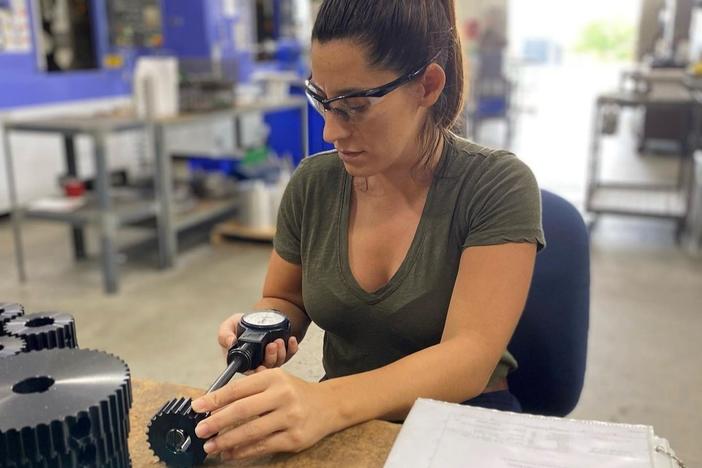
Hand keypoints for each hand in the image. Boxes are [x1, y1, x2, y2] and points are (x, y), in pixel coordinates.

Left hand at [191, 368, 339, 459]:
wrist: (328, 405)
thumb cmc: (295, 392)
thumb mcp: (275, 380)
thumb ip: (249, 388)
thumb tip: (214, 402)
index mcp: (274, 378)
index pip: (238, 388)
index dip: (215, 398)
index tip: (198, 407)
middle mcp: (282, 395)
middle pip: (242, 410)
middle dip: (216, 422)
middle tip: (200, 430)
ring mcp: (289, 418)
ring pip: (250, 432)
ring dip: (226, 441)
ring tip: (211, 446)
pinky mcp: (294, 438)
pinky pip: (262, 446)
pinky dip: (242, 451)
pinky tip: (230, 453)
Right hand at [218, 313, 299, 367]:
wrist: (254, 317)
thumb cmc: (240, 325)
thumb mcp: (228, 327)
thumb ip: (225, 334)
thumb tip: (230, 342)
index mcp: (244, 362)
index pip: (250, 374)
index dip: (257, 373)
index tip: (260, 366)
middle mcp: (258, 363)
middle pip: (267, 369)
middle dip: (271, 358)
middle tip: (272, 345)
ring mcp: (271, 359)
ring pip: (279, 362)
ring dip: (281, 353)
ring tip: (279, 340)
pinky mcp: (282, 353)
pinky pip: (290, 354)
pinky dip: (292, 348)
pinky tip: (291, 340)